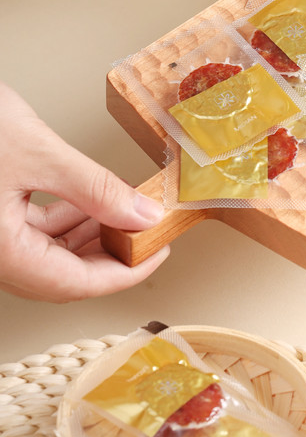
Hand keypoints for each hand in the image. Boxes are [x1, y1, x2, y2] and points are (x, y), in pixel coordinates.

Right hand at [0, 82, 168, 301]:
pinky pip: (31, 233)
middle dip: (110, 256)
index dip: (125, 274)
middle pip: (62, 275)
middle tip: (149, 233)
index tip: (159, 255)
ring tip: (127, 212)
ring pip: (47, 255)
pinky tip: (90, 203)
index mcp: (0, 252)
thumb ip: (94, 188)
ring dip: (89, 237)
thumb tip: (142, 215)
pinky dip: (66, 220)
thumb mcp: (38, 152)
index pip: (73, 283)